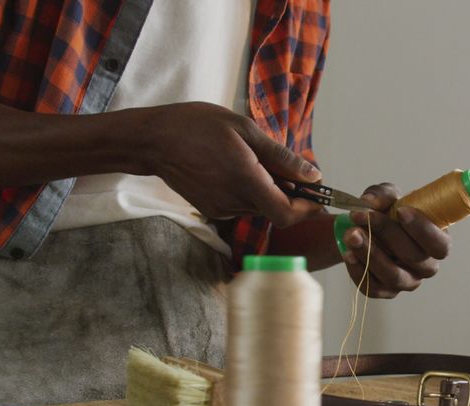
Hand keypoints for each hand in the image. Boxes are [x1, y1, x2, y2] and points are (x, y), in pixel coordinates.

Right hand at [146, 102, 323, 226]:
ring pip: (259, 207)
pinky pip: (242, 205)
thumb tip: (313, 175)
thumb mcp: (244, 129)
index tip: (316, 196)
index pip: (287, 215)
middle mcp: (234, 201)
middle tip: (284, 165)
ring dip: (267, 190)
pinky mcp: (211, 210)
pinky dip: (249, 191)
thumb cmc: (196, 125)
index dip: (307, 209)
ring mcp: (221, 208)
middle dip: (288, 193)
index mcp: (245, 180)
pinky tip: (235, 168)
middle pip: (275, 210)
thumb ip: (281, 156)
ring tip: (252, 159)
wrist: (153, 140)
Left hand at [341, 183, 450, 297]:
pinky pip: (373, 287)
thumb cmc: (387, 212)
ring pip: (392, 275)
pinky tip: (348, 253)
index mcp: (437, 242)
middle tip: (360, 216)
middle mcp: (427, 267)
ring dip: (369, 253)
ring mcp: (407, 282)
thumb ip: (382, 195)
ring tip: (350, 234)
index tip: (400, 211)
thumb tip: (368, 202)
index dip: (422, 230)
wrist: (365, 229)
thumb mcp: (387, 196)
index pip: (439, 245)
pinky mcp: (386, 292)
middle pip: (412, 257)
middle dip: (386, 234)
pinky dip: (358, 270)